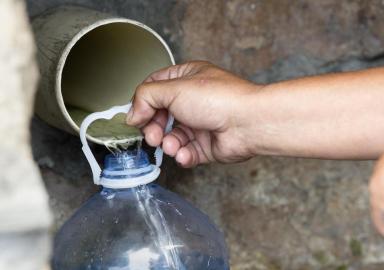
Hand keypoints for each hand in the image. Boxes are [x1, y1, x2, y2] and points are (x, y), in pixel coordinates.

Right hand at [126, 61, 260, 166]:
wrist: (249, 123)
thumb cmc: (219, 99)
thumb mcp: (173, 88)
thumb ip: (146, 97)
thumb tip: (132, 112)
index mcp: (186, 79)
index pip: (154, 88)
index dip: (142, 103)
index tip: (135, 117)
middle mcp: (193, 100)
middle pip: (160, 116)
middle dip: (153, 128)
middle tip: (152, 136)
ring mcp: (200, 123)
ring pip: (172, 137)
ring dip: (168, 144)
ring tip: (172, 146)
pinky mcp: (207, 145)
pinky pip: (187, 153)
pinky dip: (183, 156)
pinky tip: (185, 155)